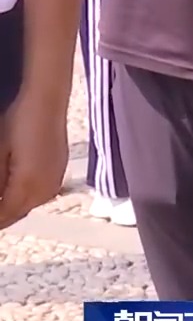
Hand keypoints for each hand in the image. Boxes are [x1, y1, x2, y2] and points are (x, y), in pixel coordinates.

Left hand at [0, 88, 69, 228]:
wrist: (47, 103)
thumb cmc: (18, 123)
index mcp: (28, 186)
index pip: (4, 215)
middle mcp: (46, 189)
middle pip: (18, 214)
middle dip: (1, 217)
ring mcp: (55, 181)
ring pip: (29, 206)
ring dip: (12, 208)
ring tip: (0, 202)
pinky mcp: (59, 172)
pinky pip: (40, 195)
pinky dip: (25, 198)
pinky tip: (14, 190)